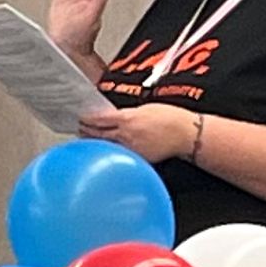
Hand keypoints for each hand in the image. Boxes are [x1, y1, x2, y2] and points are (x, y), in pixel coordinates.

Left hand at [82, 101, 196, 163]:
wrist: (186, 133)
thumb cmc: (170, 117)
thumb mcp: (145, 108)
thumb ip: (127, 114)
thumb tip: (114, 117)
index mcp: (126, 119)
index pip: (99, 119)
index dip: (87, 119)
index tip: (81, 118)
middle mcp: (125, 134)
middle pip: (97, 134)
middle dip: (86, 131)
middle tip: (80, 128)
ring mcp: (130, 148)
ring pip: (106, 145)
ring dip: (96, 142)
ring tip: (89, 138)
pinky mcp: (137, 158)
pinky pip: (121, 153)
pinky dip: (112, 150)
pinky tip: (108, 149)